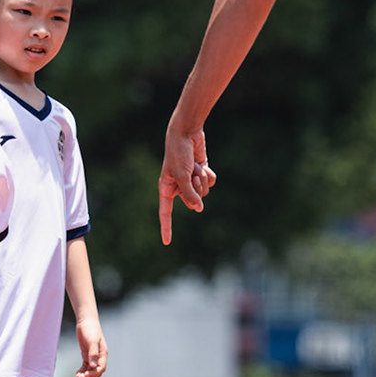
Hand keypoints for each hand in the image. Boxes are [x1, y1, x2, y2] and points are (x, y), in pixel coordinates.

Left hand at [74, 316, 106, 376]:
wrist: (86, 322)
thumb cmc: (91, 330)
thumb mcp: (92, 341)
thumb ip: (93, 353)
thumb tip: (93, 366)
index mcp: (103, 354)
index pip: (101, 368)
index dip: (94, 373)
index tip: (85, 374)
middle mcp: (99, 357)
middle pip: (97, 372)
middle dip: (90, 376)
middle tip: (81, 376)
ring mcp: (92, 356)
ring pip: (91, 370)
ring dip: (85, 374)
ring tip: (78, 376)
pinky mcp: (86, 355)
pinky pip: (85, 366)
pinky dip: (82, 370)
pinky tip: (77, 373)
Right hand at [157, 124, 215, 245]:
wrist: (186, 133)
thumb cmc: (178, 153)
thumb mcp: (182, 175)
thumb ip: (189, 194)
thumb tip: (198, 209)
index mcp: (167, 188)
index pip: (165, 212)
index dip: (166, 227)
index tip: (166, 242)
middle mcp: (178, 187)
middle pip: (193, 200)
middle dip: (196, 187)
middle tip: (190, 171)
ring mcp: (190, 181)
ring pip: (204, 191)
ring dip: (202, 178)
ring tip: (194, 165)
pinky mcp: (200, 173)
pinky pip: (210, 182)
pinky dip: (209, 174)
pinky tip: (202, 164)